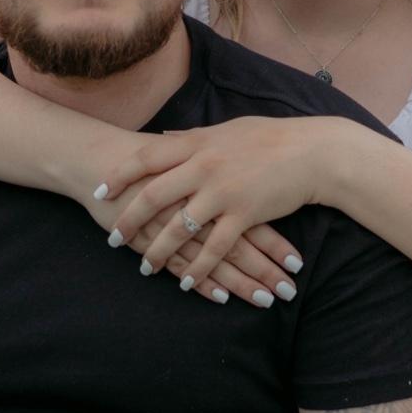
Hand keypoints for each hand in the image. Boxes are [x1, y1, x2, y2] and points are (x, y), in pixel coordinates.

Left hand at [99, 117, 345, 293]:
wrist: (311, 152)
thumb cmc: (270, 137)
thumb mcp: (226, 130)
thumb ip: (192, 137)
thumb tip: (163, 137)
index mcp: (198, 142)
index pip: (146, 157)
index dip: (120, 175)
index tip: (100, 191)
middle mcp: (204, 165)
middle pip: (154, 195)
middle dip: (129, 219)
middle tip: (112, 238)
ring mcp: (224, 191)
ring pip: (179, 227)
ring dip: (159, 250)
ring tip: (144, 267)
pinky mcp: (244, 215)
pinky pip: (213, 248)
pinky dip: (197, 269)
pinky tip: (186, 283)